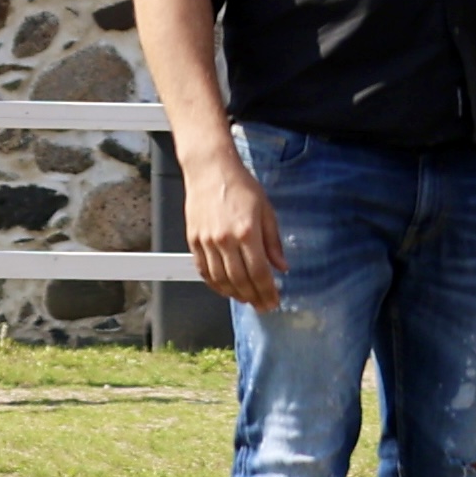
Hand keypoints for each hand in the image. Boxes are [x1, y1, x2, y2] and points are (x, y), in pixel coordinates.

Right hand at [186, 153, 284, 310]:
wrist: (210, 170)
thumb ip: (273, 242)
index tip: (273, 301)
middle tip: (262, 306)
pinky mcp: (193, 241)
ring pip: (220, 279)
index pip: (259, 272)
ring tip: (246, 300)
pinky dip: (214, 284)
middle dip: (253, 297)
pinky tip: (224, 289)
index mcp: (247, 233)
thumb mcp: (266, 211)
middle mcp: (225, 241)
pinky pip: (203, 270)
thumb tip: (281, 267)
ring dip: (234, 294)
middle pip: (240, 280)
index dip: (267, 291)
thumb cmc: (241, 186)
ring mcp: (206, 242)